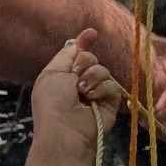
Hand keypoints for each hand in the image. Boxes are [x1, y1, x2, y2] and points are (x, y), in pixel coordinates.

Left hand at [31, 35, 125, 162]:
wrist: (65, 132)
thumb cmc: (53, 104)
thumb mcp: (53, 73)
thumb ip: (67, 55)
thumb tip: (77, 40)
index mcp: (62, 75)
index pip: (76, 53)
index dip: (84, 41)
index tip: (92, 33)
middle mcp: (79, 82)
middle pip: (91, 57)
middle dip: (84, 63)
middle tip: (75, 79)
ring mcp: (95, 92)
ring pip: (103, 70)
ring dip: (92, 77)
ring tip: (83, 92)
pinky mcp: (110, 103)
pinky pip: (113, 85)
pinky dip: (102, 90)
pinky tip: (93, 100)